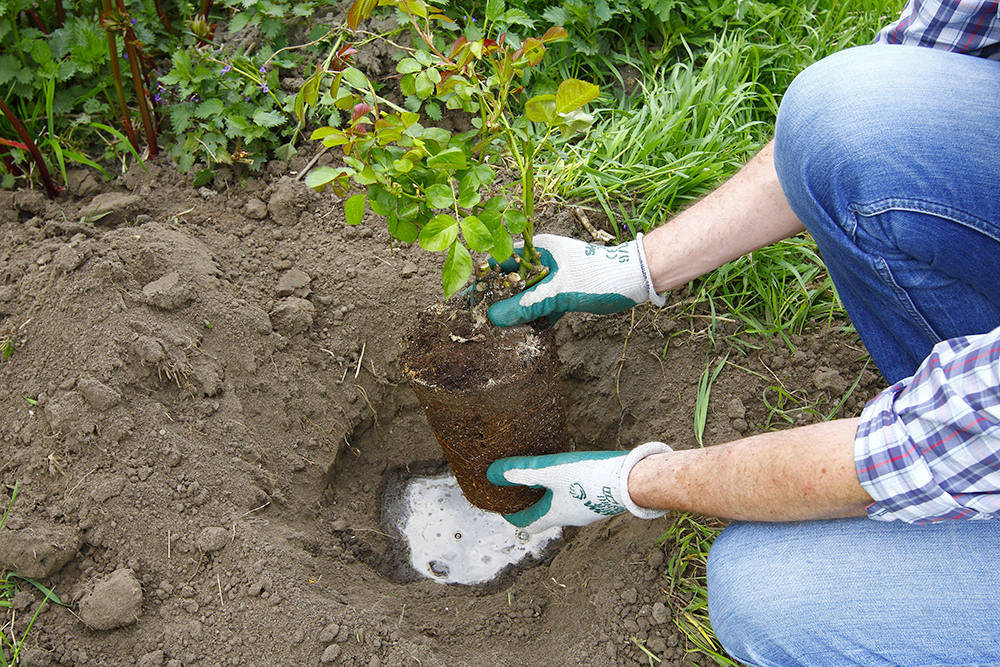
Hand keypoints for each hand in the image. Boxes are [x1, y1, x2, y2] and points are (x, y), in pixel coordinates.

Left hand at [486, 442, 671, 532]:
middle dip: (532, 504)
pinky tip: (574, 474)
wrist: (632, 481)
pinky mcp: (602, 500)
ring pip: (564, 506)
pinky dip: (569, 489)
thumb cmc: (588, 478)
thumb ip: (522, 471)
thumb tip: (492, 474)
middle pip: (545, 515)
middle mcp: (571, 517)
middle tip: (522, 488)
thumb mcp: (550, 471)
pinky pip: (580, 498)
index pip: (527, 524)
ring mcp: (589, 510)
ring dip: (552, 496)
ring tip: (546, 477)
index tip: (504, 508)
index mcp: (555, 514)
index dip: (513, 517)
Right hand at [487, 233, 665, 326]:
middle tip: (481, 319)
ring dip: (516, 310)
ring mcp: (553, 276)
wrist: (635, 281)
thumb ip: (526, 305)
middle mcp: (543, 259)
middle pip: (510, 279)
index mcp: (538, 248)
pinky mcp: (563, 292)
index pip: (499, 259)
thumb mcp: (558, 293)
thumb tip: (493, 317)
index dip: (482, 278)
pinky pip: (541, 304)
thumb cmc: (599, 277)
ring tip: (500, 329)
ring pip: (525, 293)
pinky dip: (534, 316)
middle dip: (497, 298)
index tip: (469, 299)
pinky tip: (526, 332)